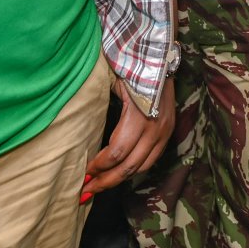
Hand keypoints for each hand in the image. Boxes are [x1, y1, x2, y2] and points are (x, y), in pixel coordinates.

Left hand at [84, 77, 174, 199]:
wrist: (160, 54)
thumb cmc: (131, 66)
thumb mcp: (112, 83)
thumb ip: (101, 108)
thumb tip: (80, 133)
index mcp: (139, 116)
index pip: (116, 153)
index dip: (98, 166)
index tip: (83, 173)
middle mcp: (155, 128)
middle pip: (129, 167)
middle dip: (105, 181)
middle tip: (85, 192)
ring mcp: (164, 131)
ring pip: (141, 167)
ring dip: (119, 178)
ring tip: (100, 185)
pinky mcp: (168, 131)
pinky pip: (151, 159)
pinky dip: (134, 168)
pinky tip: (120, 171)